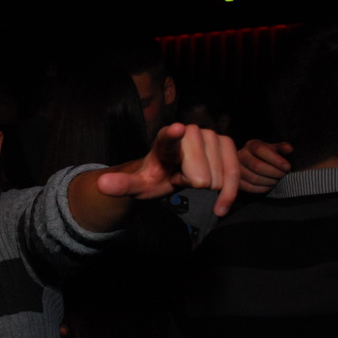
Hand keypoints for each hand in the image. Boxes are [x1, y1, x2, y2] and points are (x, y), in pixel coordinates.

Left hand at [97, 123, 239, 215]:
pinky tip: (220, 208)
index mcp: (163, 142)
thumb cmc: (151, 177)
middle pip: (200, 172)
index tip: (178, 129)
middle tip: (180, 178)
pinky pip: (235, 173)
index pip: (167, 139)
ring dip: (209, 186)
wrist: (167, 172)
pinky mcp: (226, 144)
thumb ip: (122, 185)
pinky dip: (230, 194)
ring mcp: (210, 136)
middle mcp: (189, 133)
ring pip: (219, 174)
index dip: (173, 135)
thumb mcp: (135, 185)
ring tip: (192, 179)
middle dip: (193, 184)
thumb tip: (101, 185)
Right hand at [238, 139, 292, 193]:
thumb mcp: (274, 149)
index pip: (260, 150)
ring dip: (269, 181)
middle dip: (274, 172)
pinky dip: (262, 189)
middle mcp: (240, 155)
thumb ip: (282, 148)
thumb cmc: (266, 156)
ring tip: (277, 180)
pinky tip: (269, 186)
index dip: (276, 159)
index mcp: (251, 145)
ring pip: (253, 178)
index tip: (288, 167)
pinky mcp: (236, 180)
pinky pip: (249, 187)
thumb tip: (289, 149)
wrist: (251, 162)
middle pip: (257, 166)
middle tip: (284, 175)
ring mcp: (236, 169)